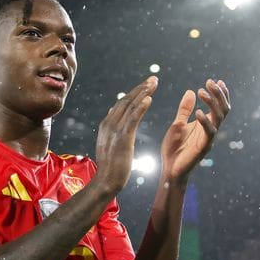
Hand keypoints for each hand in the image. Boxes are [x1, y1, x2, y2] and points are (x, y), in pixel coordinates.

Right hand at [95, 76, 157, 193]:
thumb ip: (112, 130)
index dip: (135, 93)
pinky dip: (140, 107)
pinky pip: (133, 119)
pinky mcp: (123, 138)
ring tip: (153, 83)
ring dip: (143, 93)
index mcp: (107, 124)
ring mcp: (115, 130)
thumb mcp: (109, 144)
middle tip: (153, 79)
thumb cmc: (111, 167)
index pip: (122, 104)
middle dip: (140, 88)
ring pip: (130, 106)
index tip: (146, 85)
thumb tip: (113, 116)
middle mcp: (109, 123)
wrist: (106, 181)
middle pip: (126, 100)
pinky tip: (149, 99)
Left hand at [160, 79, 229, 181]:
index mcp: (205, 124)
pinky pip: (209, 133)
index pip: (219, 106)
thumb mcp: (177, 124)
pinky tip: (198, 112)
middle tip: (210, 82)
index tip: (217, 80)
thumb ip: (185, 109)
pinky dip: (205, 121)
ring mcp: (208, 138)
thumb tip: (191, 91)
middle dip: (218, 94)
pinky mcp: (203, 147)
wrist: (169, 169)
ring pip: (219, 118)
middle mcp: (210, 130)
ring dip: (212, 103)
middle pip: (223, 109)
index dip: (221, 94)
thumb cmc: (174, 148)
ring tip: (202, 92)